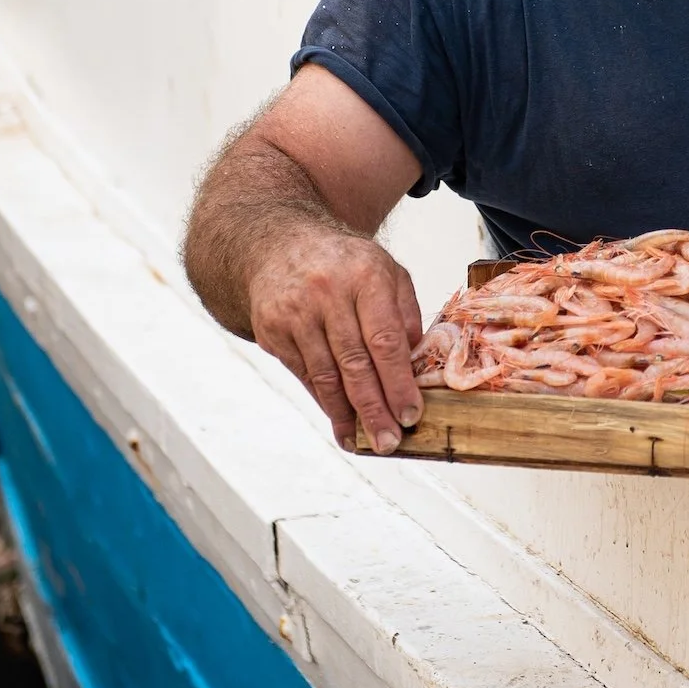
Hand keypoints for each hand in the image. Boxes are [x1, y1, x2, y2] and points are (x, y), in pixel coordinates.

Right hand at [248, 221, 423, 453]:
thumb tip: (417, 364)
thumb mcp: (386, 271)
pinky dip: (323, 402)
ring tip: (364, 443)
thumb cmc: (345, 264)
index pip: (385, 339)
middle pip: (354, 364)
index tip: (411, 414)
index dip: (398, 382)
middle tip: (389, 442)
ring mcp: (295, 312)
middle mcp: (328, 293)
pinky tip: (340, 421)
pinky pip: (304, 374)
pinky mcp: (272, 330)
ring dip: (346, 415)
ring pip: (325, 375)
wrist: (280, 244)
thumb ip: (406, 313)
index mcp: (366, 276)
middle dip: (374, 409)